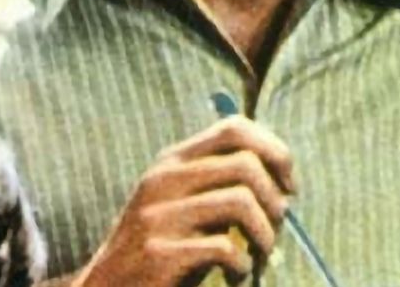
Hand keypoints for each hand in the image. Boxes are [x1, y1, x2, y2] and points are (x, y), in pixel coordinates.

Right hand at [73, 116, 295, 286]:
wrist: (112, 285)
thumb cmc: (164, 246)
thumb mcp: (182, 202)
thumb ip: (216, 182)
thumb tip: (280, 178)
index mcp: (172, 162)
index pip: (235, 128)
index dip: (274, 151)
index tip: (288, 187)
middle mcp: (163, 179)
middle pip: (246, 164)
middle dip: (275, 200)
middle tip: (272, 229)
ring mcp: (159, 214)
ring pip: (240, 201)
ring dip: (264, 235)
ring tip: (258, 254)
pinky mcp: (159, 252)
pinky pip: (224, 247)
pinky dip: (243, 266)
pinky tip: (234, 275)